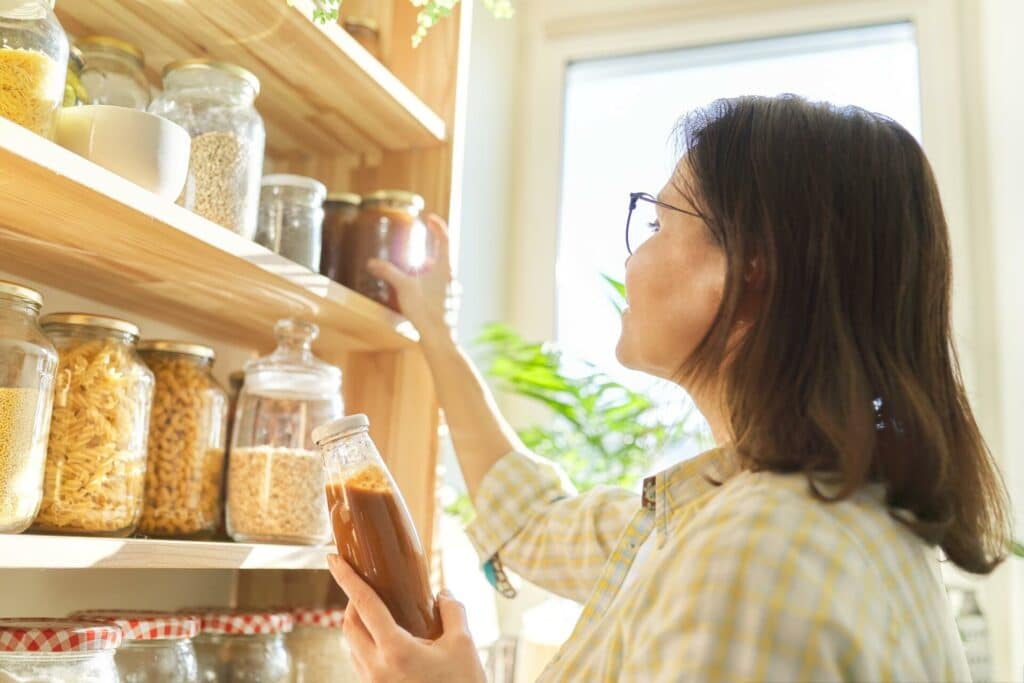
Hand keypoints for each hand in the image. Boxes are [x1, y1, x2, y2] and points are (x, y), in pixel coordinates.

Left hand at [328, 554, 485, 682]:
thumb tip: (443, 595)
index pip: (364, 604)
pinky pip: (361, 664)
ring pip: (352, 647)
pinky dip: (366, 646)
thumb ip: (452, 612)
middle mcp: (376, 668)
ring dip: (359, 626)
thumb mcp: (464, 644)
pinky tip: (386, 643)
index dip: (346, 578)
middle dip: (352, 602)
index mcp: (395, 650)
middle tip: (368, 587)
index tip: (332, 558)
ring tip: (380, 615)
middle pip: (349, 625)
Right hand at [368, 214, 452, 342]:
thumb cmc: (425, 310)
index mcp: (445, 268)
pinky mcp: (449, 304)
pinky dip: (428, 285)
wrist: (439, 338)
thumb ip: (388, 272)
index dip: (438, 226)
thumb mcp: (403, 287)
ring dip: (426, 272)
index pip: (445, 239)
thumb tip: (372, 262)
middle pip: (441, 257)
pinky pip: (439, 288)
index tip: (430, 219)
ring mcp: (452, 292)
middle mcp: (452, 277)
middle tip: (412, 257)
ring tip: (411, 277)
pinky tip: (416, 295)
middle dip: (425, 255)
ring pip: (440, 274)